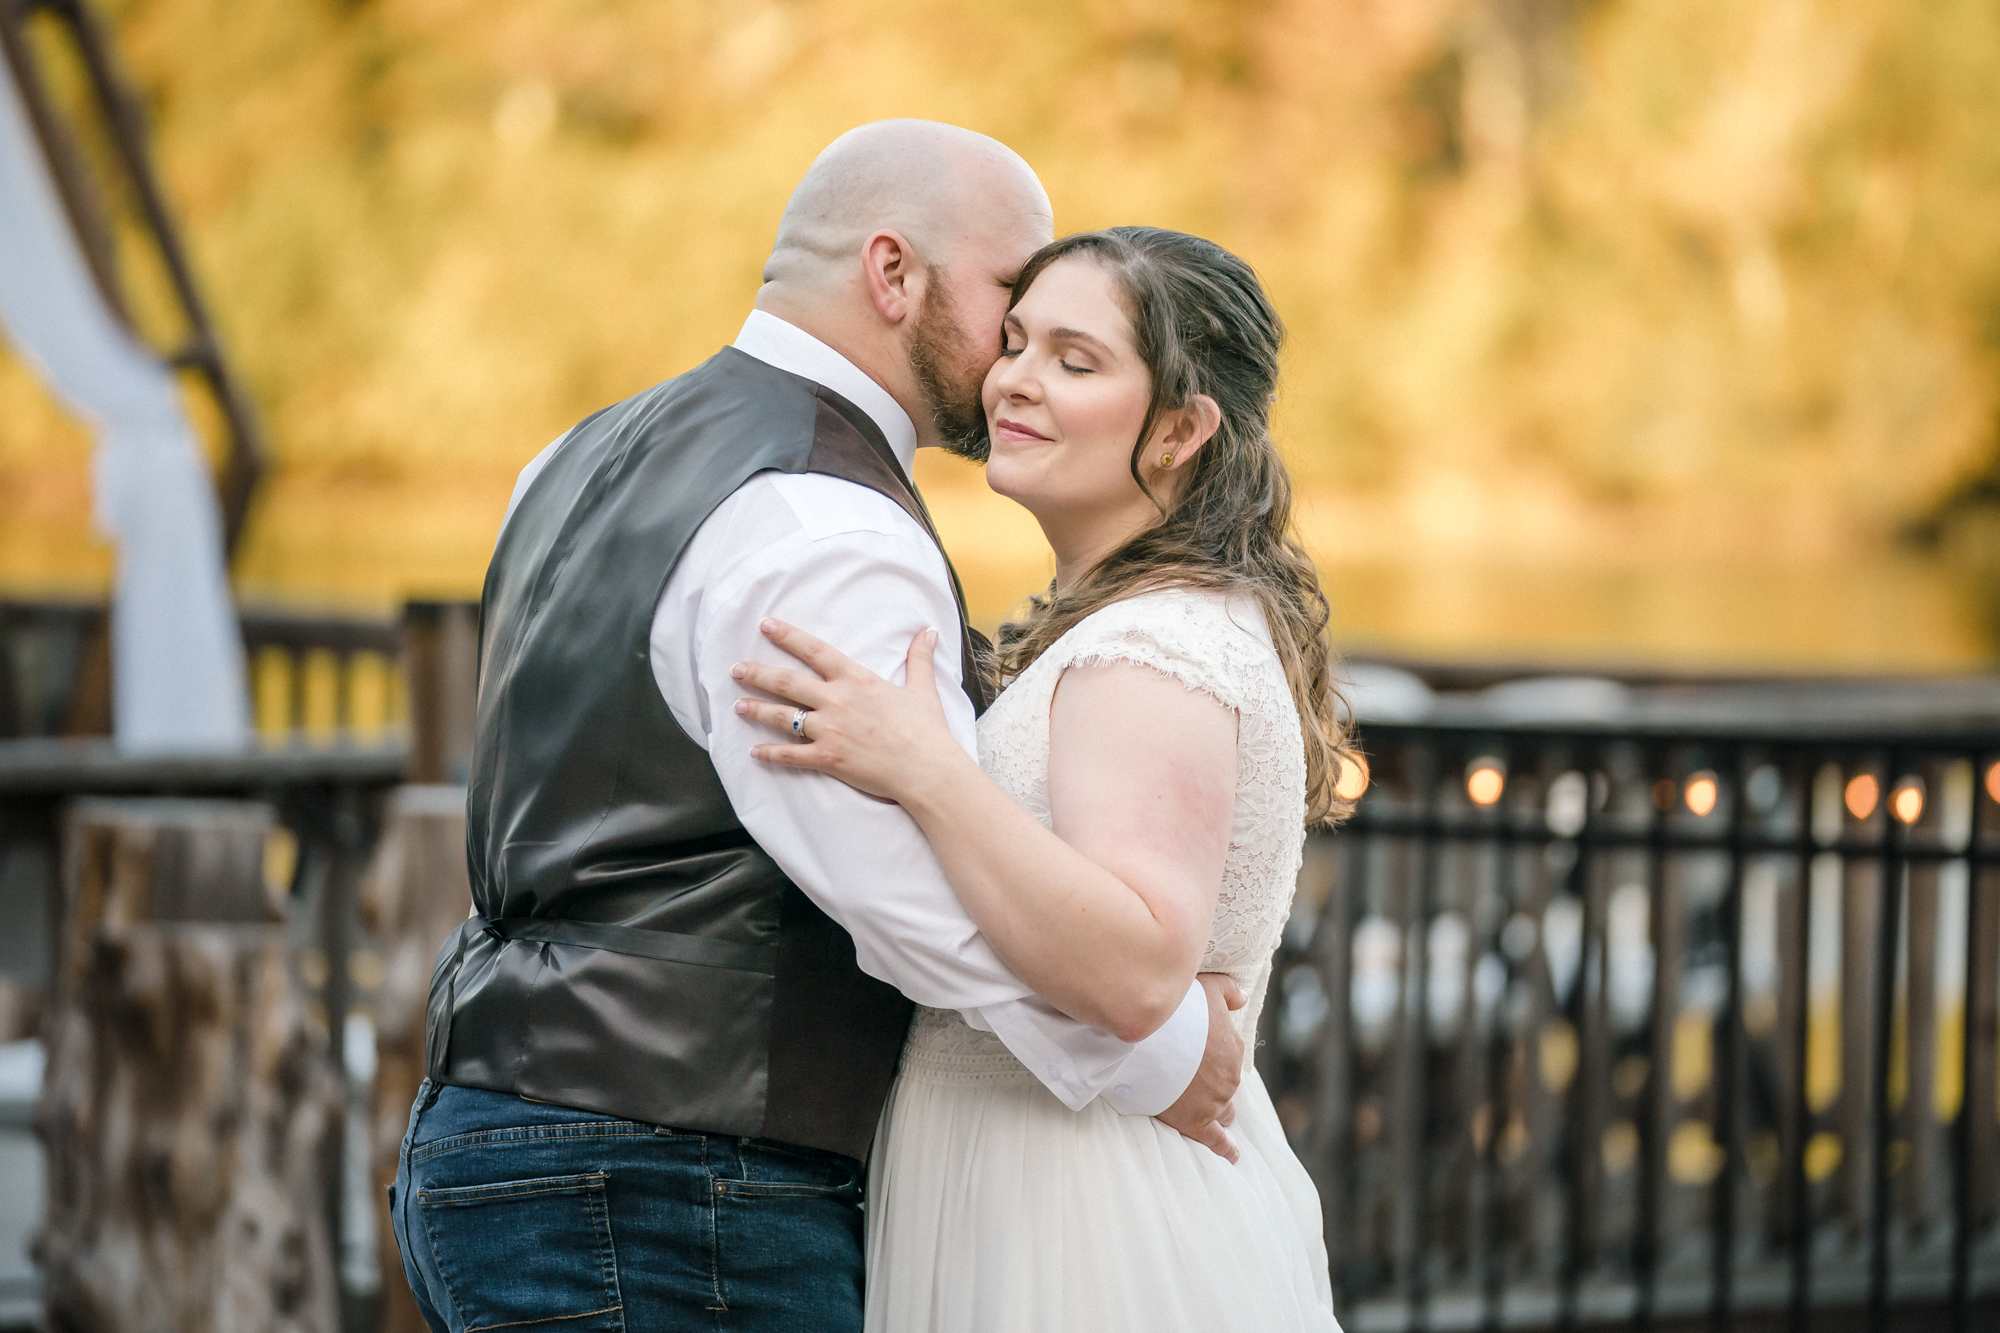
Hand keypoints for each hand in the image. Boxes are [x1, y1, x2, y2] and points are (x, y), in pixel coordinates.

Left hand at [732, 618, 961, 802]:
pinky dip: (770, 754)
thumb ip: (920, 658)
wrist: (927, 769)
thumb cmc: (926, 730)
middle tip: (736, 669)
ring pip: (782, 716)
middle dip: (758, 673)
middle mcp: (836, 700)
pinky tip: (754, 752)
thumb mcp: (923, 689)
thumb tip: (930, 631)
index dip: (787, 636)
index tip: (765, 624)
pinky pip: (791, 755)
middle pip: (787, 682)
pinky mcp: (828, 758)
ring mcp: (829, 730)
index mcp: (856, 679)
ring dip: (757, 709)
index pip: (814, 651)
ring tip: (737, 705)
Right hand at [1154, 972, 1245, 1162]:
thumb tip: (1244, 998)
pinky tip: (1232, 1154)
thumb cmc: (1176, 1012)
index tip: (1197, 1057)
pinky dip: (1226, 1149)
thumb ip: (1229, 991)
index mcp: (1233, 1049)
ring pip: (1223, 1112)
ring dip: (1216, 1111)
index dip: (1213, 1058)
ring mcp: (1214, 1103)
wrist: (1148, 1041)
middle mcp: (1229, 1079)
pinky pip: (1218, 1142)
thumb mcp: (1208, 987)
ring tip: (1202, 1111)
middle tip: (1192, 1081)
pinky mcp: (1197, 1123)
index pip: (1229, 1058)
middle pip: (1227, 1087)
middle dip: (1214, 1086)